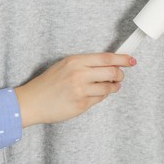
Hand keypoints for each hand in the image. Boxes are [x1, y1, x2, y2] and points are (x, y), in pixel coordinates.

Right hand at [14, 52, 136, 127]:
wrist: (32, 101)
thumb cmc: (48, 83)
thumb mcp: (65, 65)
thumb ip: (85, 64)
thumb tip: (109, 64)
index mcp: (75, 61)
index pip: (106, 58)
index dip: (122, 59)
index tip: (131, 60)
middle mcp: (79, 74)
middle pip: (112, 72)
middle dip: (120, 75)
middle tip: (120, 76)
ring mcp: (80, 91)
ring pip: (108, 88)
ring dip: (113, 87)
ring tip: (110, 86)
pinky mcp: (81, 105)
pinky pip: (99, 99)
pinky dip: (100, 96)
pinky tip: (93, 94)